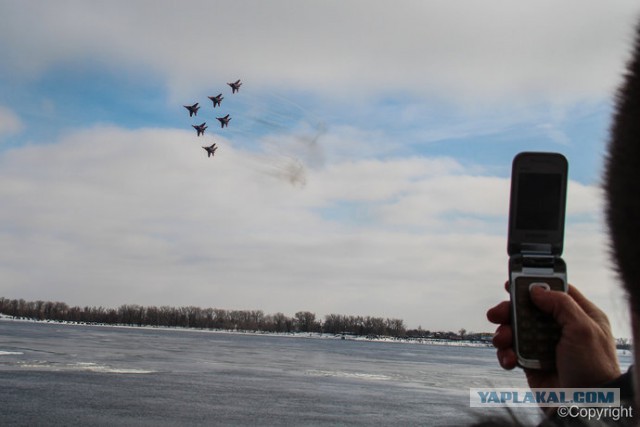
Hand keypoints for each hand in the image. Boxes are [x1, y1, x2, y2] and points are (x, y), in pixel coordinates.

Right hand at [486, 282, 619, 389]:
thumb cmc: (594, 368)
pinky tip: (508, 360)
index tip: (513, 283)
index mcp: (580, 316)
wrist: (585, 406)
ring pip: (515, 330)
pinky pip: (511, 352)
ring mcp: (544, 346)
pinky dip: (504, 354)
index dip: (534, 285)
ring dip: (503, 334)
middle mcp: (561, 329)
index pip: (555, 292)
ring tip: (502, 340)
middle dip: (509, 311)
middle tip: (497, 314)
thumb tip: (536, 289)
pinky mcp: (531, 363)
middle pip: (528, 310)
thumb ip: (560, 304)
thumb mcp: (583, 329)